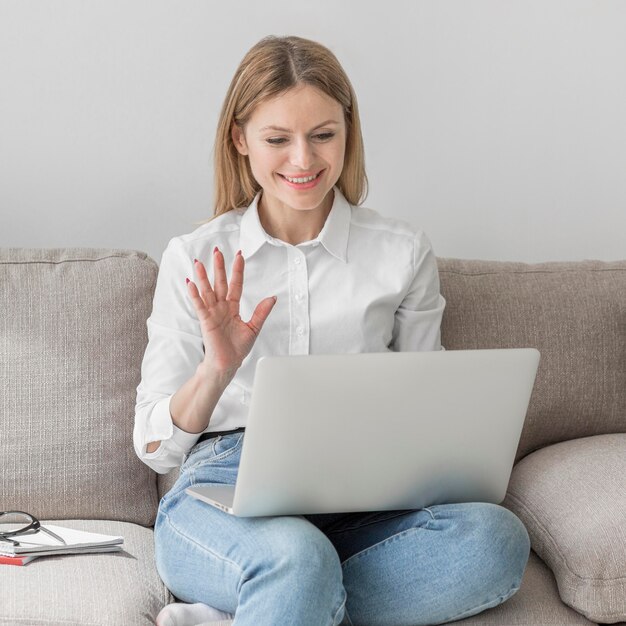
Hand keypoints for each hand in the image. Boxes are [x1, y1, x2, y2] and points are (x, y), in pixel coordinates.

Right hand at [187, 247, 275, 377]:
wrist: (228, 364)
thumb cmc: (238, 348)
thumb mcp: (254, 327)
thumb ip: (261, 312)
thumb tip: (272, 298)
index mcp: (233, 307)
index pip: (235, 285)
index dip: (237, 270)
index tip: (239, 255)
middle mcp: (221, 307)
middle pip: (220, 283)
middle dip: (219, 267)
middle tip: (217, 251)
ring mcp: (212, 313)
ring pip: (207, 291)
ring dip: (203, 277)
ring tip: (200, 262)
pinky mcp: (206, 321)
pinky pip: (199, 305)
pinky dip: (194, 294)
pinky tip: (191, 283)